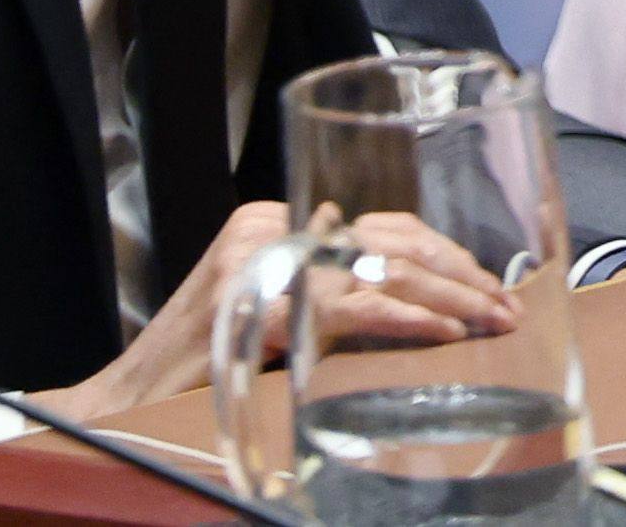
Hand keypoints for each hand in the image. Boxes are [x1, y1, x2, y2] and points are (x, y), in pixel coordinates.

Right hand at [39, 203, 515, 420]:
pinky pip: (348, 307)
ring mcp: (263, 264)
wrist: (120, 403)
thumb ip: (336, 291)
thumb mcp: (281, 312)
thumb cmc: (206, 366)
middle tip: (505, 307)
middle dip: (460, 274)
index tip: (491, 284)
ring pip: (381, 269)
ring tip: (491, 320)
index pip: (387, 225)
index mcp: (283, 222)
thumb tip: (425, 294)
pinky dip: (403, 319)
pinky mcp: (256, 308)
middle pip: (393, 241)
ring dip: (449, 297)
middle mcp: (275, 230)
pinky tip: (442, 332)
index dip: (447, 254)